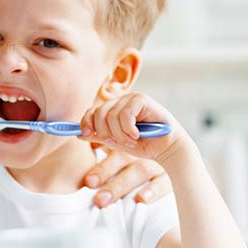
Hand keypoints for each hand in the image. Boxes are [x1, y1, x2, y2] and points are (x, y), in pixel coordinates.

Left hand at [80, 92, 183, 206]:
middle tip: (121, 142)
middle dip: (106, 132)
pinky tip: (137, 134)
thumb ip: (99, 135)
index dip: (85, 123)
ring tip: (132, 139)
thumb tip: (79, 133)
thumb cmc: (144, 145)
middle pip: (98, 113)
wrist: (168, 150)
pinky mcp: (142, 99)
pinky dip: (128, 129)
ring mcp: (132, 98)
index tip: (85, 136)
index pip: (92, 111)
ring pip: (110, 115)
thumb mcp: (116, 141)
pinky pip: (124, 114)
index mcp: (114, 108)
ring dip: (120, 134)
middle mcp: (122, 100)